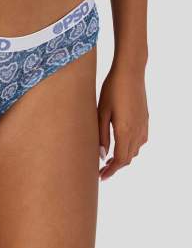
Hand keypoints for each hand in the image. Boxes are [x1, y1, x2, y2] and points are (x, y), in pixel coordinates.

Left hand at [98, 65, 148, 179]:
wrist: (131, 71)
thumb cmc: (112, 89)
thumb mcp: (101, 111)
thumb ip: (102, 134)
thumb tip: (102, 155)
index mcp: (125, 131)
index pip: (120, 160)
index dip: (111, 170)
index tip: (101, 176)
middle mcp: (137, 131)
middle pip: (128, 158)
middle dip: (115, 166)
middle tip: (101, 170)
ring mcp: (144, 125)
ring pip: (135, 150)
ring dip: (123, 157)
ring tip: (109, 158)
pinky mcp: (145, 119)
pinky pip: (140, 140)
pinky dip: (130, 147)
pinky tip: (121, 143)